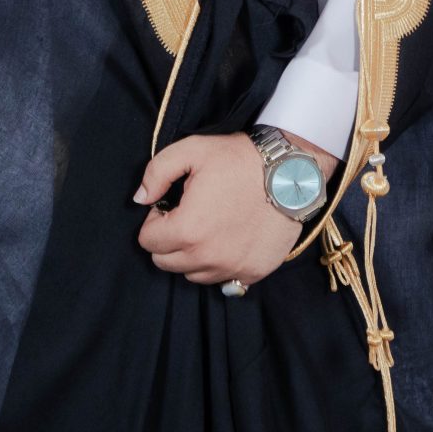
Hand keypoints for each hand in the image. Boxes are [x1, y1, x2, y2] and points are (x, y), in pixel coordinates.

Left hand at [134, 131, 341, 289]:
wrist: (292, 171)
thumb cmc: (240, 159)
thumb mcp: (192, 151)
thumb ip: (156, 173)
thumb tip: (140, 199)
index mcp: (187, 230)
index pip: (147, 242)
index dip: (155, 220)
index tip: (171, 205)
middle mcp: (207, 257)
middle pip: (166, 262)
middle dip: (169, 240)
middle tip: (189, 216)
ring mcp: (233, 268)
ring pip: (193, 274)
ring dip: (193, 255)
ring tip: (210, 227)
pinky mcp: (254, 272)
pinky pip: (224, 280)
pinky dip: (220, 264)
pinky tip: (230, 239)